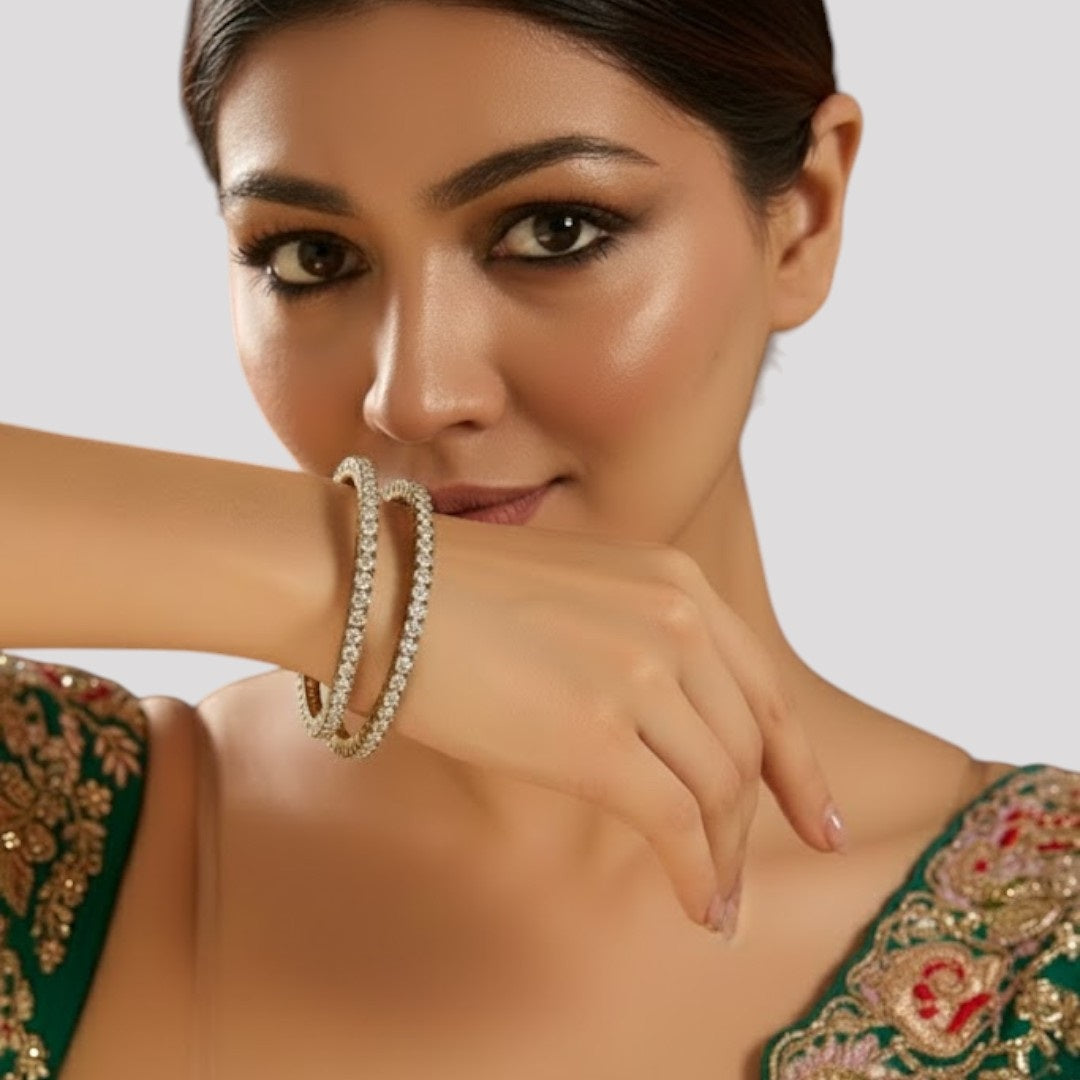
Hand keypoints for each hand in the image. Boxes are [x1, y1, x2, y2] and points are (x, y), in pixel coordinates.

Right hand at [354, 510, 839, 931]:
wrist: (378, 587)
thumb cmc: (454, 594)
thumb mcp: (578, 592)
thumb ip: (636, 644)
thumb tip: (661, 733)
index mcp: (675, 583)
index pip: (764, 687)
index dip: (800, 765)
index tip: (815, 819)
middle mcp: (675, 621)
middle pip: (746, 746)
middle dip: (753, 826)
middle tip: (740, 882)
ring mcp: (640, 676)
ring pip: (718, 790)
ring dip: (723, 859)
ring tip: (715, 904)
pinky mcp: (595, 738)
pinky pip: (676, 824)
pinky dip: (697, 876)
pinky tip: (697, 908)